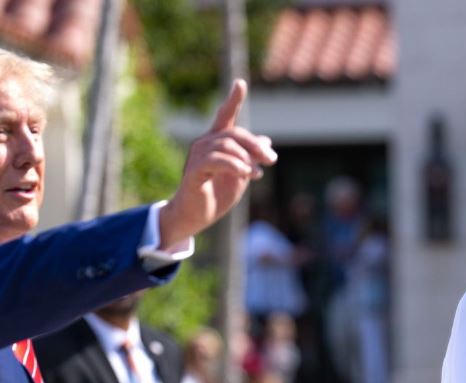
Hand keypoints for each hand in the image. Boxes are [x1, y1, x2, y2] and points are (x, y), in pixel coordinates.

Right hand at [160, 79, 276, 246]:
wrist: (196, 217)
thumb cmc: (216, 194)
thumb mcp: (240, 174)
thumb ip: (251, 157)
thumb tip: (267, 140)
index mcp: (216, 143)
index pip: (225, 117)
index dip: (233, 100)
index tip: (240, 83)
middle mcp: (205, 144)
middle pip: (233, 133)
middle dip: (254, 145)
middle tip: (271, 160)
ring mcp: (197, 156)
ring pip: (226, 145)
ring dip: (246, 159)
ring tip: (256, 174)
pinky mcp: (194, 171)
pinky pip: (215, 161)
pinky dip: (233, 165)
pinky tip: (244, 173)